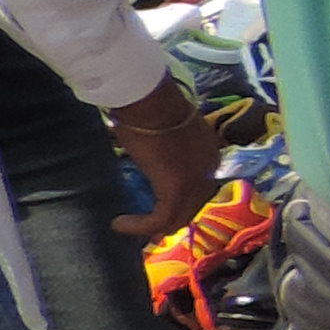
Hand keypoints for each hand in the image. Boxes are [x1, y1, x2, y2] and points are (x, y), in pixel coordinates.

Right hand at [107, 82, 219, 239]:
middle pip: (193, 204)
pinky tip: (120, 223)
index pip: (200, 185)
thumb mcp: (165, 131)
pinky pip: (162, 218)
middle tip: (147, 229)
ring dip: (153, 227)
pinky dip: (141, 226)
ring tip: (127, 227)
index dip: (182, 200)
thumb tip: (152, 153)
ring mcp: (197, 179)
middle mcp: (209, 168)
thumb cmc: (150, 108)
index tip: (160, 208)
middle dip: (172, 219)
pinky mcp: (177, 189)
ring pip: (179, 216)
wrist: (150, 101)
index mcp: (209, 152)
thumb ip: (167, 146)